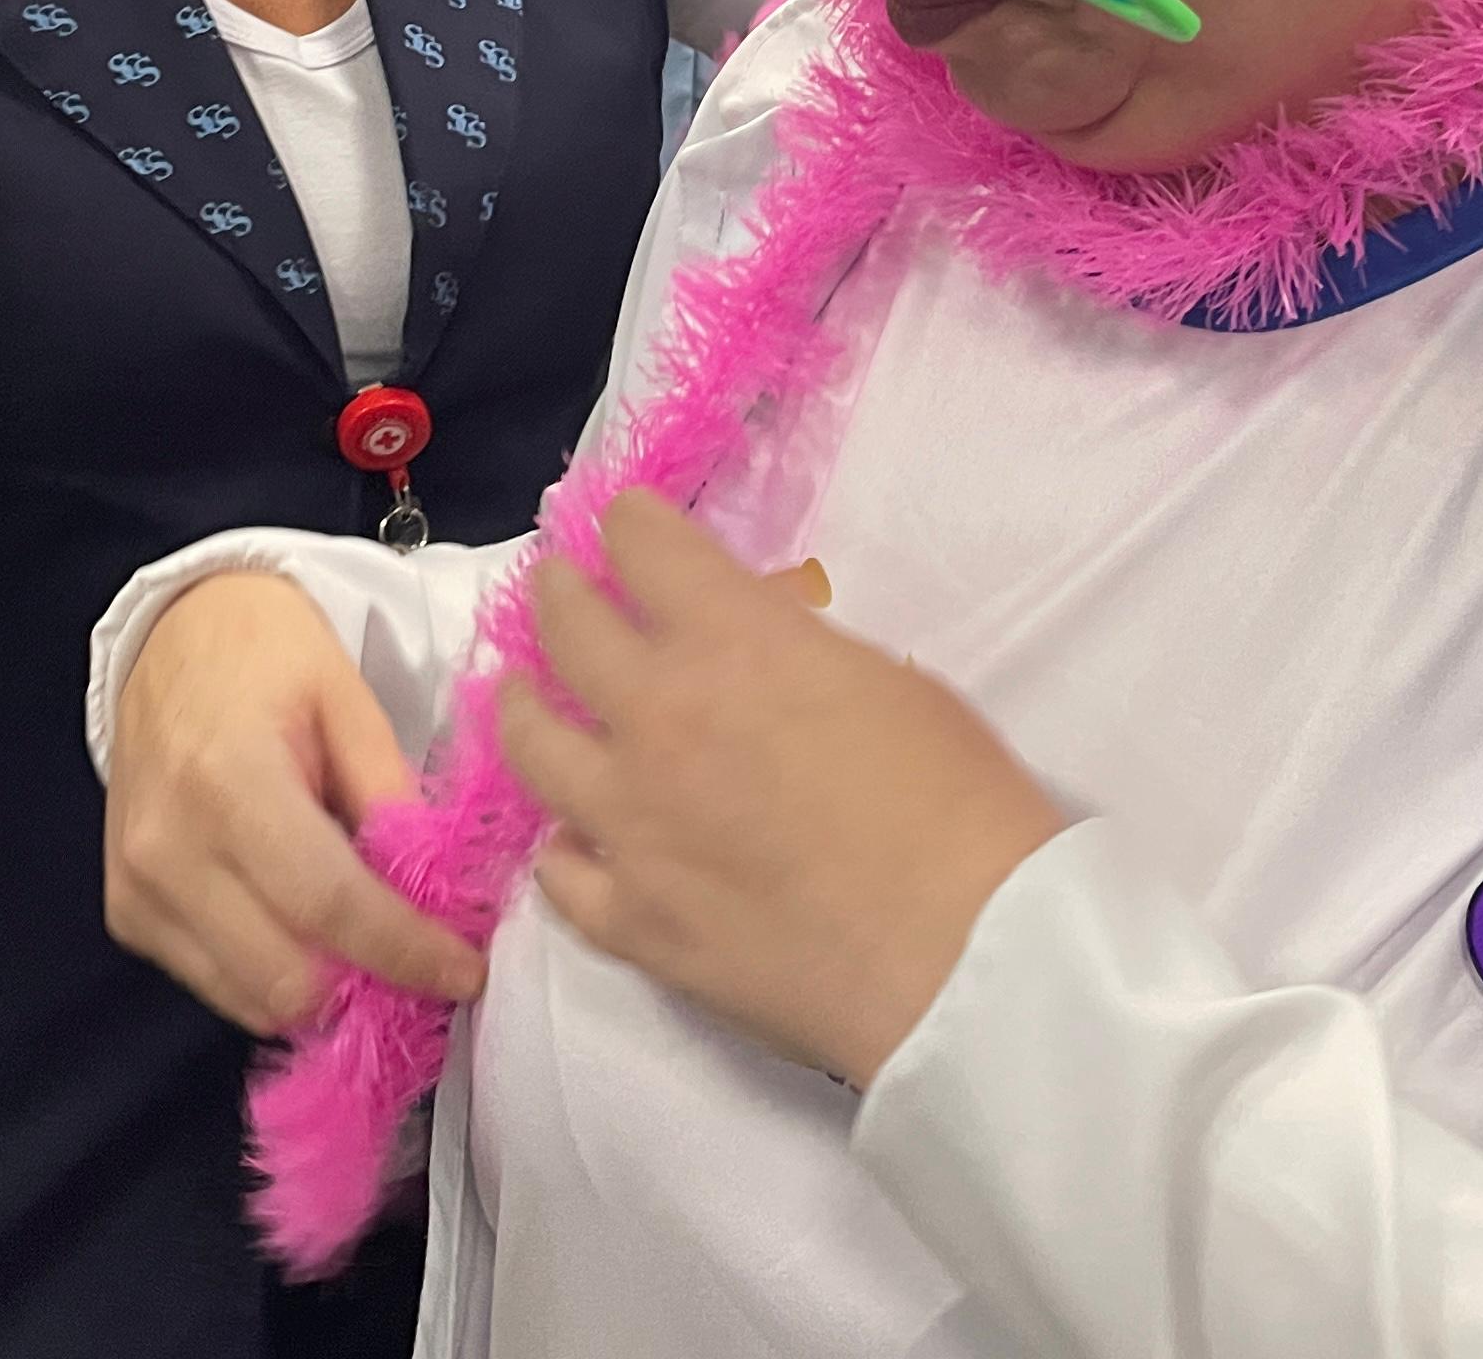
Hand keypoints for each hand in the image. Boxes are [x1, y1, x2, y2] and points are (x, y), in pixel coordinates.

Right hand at [106, 568, 485, 1033]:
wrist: (167, 634)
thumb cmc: (266, 652)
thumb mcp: (348, 699)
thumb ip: (390, 799)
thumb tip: (437, 896)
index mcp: (229, 781)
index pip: (329, 904)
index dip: (405, 950)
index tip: (466, 971)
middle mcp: (170, 850)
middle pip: (287, 978)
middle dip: (371, 985)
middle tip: (425, 961)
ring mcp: (138, 891)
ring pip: (252, 1001)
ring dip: (325, 993)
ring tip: (371, 947)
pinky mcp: (127, 913)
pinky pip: (217, 986)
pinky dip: (274, 978)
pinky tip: (307, 932)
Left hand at [501, 492, 1065, 1087]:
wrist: (961, 958)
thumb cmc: (958, 804)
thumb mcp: (886, 678)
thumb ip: (793, 649)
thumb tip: (751, 648)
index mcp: (730, 641)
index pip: (641, 543)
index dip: (633, 523)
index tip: (629, 525)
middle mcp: (655, 717)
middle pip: (564, 626)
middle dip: (560, 592)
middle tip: (561, 587)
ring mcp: (628, 824)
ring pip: (529, 744)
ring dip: (522, 705)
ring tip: (521, 694)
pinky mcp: (629, 921)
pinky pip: (559, 872)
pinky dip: (563, 845)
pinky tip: (569, 837)